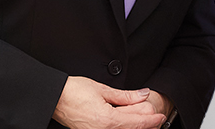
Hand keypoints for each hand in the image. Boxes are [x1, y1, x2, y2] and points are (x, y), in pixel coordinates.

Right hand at [52, 76, 166, 128]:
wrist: (54, 97)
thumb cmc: (73, 91)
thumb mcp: (102, 89)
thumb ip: (126, 96)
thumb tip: (143, 95)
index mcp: (106, 120)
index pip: (136, 122)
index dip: (151, 120)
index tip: (161, 117)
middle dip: (146, 125)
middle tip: (156, 118)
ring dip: (134, 127)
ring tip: (143, 120)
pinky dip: (124, 128)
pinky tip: (127, 123)